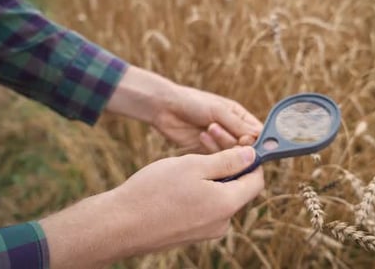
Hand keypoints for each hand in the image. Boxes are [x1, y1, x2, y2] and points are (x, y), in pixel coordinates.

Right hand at [40, 146, 263, 268]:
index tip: (237, 143)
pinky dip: (199, 190)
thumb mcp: (194, 166)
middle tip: (206, 140)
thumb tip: (252, 155)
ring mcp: (205, 231)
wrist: (118, 225)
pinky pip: (204, 207)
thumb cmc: (154, 191)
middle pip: (237, 188)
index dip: (252, 160)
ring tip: (188, 158)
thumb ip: (228, 161)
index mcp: (227, 205)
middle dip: (227, 163)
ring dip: (210, 175)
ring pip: (219, 196)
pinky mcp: (190, 234)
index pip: (256, 181)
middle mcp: (221, 223)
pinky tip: (178, 179)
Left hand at [106, 66, 262, 152]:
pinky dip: (211, 149)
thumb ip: (238, 126)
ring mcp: (219, 142)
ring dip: (221, 143)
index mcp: (240, 117)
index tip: (248, 143)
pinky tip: (201, 136)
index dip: (255, 140)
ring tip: (208, 128)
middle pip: (245, 147)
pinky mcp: (206, 152)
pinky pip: (216, 158)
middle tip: (224, 135)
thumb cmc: (193, 102)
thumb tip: (259, 138)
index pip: (257, 133)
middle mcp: (232, 130)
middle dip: (236, 142)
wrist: (165, 107)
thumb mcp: (218, 111)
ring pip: (230, 154)